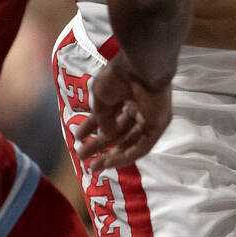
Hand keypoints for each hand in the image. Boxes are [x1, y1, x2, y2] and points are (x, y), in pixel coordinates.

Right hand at [73, 52, 171, 172]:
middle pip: (118, 131)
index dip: (92, 127)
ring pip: (130, 142)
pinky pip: (141, 146)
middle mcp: (138, 106)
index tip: (77, 137)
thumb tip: (105, 137)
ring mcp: (149, 117)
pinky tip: (110, 163)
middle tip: (82, 156)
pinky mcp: (158, 127)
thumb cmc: (118, 77)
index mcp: (124, 94)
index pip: (108, 114)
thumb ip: (102, 119)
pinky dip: (125, 156)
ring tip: (93, 167)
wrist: (140, 69)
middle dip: (100, 144)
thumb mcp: (101, 97)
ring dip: (112, 155)